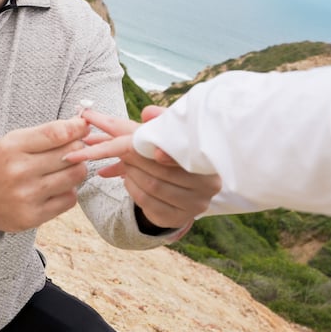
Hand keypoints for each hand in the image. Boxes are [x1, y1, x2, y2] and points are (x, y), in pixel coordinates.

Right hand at [0, 116, 89, 237]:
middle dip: (78, 148)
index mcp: (12, 148)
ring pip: (75, 176)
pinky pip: (70, 199)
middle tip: (73, 148)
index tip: (83, 126)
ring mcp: (27, 196)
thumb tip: (81, 125)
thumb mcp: (13, 142)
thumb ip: (45, 133)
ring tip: (65, 168)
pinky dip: (69, 191)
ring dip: (76, 169)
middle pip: (71, 154)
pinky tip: (57, 187)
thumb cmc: (0, 165)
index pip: (56, 134)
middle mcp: (19, 172)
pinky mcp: (34, 216)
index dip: (76, 128)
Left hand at [64, 108, 220, 229]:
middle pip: (163, 173)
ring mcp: (193, 206)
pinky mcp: (175, 219)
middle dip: (137, 158)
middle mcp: (208, 188)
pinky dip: (132, 187)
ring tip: (124, 161)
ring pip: (152, 187)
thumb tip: (148, 112)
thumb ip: (160, 122)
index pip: (185, 158)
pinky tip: (127, 178)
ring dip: (131, 172)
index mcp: (210, 164)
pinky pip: (146, 201)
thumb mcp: (172, 135)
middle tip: (120, 148)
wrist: (184, 188)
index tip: (155, 152)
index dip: (169, 156)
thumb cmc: (176, 154)